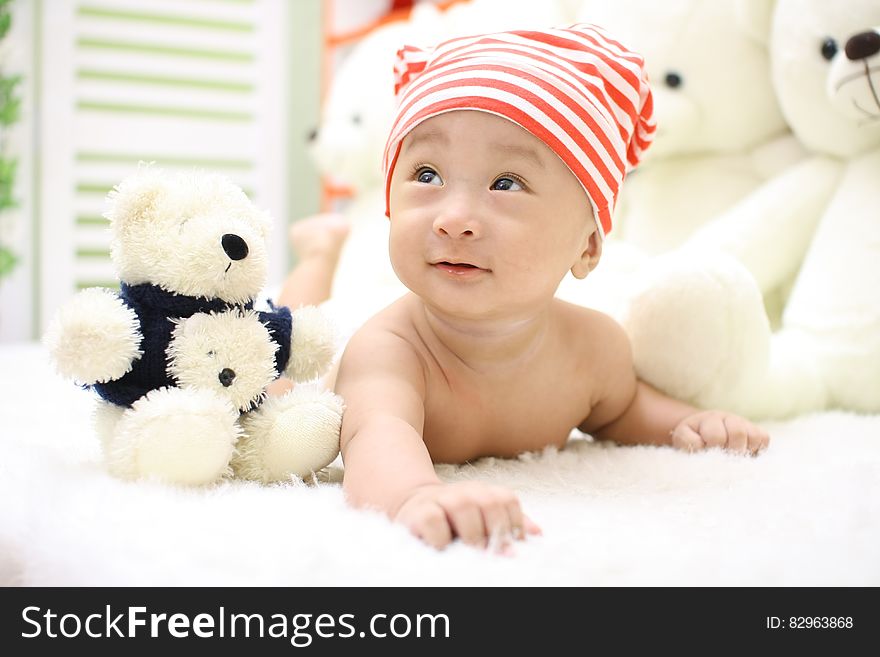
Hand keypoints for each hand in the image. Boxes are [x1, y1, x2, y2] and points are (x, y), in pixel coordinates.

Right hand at [394, 482, 540, 550]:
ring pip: (463, 507)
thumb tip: (537, 534)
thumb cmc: (455, 520)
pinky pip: (433, 520)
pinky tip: (445, 549)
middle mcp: (465, 491)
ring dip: (472, 534)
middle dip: (496, 531)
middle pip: (489, 502)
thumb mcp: (483, 518)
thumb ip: (509, 523)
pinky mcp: (418, 512)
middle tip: (496, 554)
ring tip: (474, 552)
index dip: (515, 523)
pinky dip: (441, 537)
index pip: (507, 500)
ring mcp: (441, 499)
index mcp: (483, 492)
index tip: (515, 546)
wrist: (414, 505)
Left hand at [671, 411, 769, 454]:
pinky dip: (757, 450)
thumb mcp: (683, 439)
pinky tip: (745, 455)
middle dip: (731, 451)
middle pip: (738, 433)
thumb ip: (688, 442)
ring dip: (745, 451)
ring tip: (734, 458)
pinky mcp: (755, 430)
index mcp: (708, 419)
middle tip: (724, 461)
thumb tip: (703, 447)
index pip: (716, 436)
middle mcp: (728, 418)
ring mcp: (743, 423)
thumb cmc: (693, 439)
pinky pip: (764, 439)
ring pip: (754, 436)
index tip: (707, 456)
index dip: (712, 450)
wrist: (702, 433)